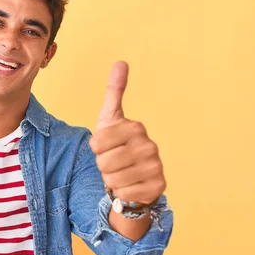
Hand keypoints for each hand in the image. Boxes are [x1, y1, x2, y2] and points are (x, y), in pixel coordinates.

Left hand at [89, 61, 165, 205]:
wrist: (135, 175)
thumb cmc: (118, 145)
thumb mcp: (110, 118)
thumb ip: (114, 91)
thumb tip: (121, 62)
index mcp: (135, 127)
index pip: (96, 143)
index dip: (96, 149)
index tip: (107, 146)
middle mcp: (149, 145)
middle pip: (103, 163)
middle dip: (103, 166)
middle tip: (114, 162)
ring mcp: (156, 166)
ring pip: (112, 179)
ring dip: (112, 180)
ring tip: (122, 172)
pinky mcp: (158, 186)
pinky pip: (124, 193)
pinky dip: (122, 192)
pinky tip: (130, 184)